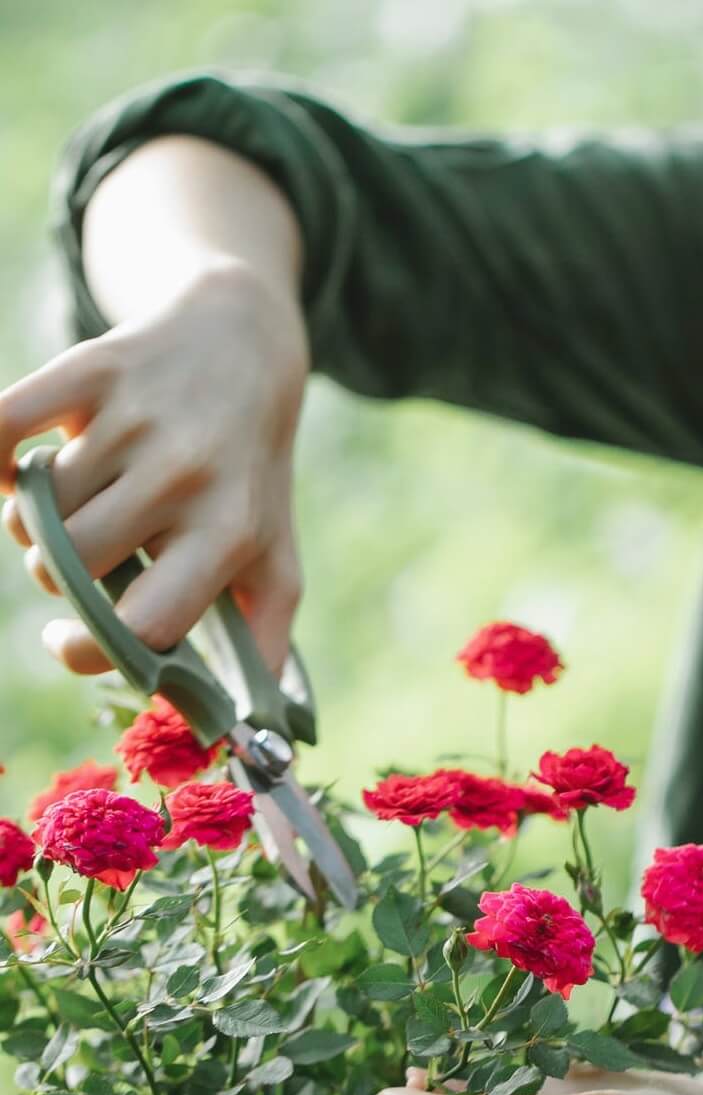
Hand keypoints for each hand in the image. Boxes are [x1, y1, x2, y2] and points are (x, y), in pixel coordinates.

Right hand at [0, 257, 307, 674]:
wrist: (243, 350)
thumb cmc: (251, 478)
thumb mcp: (276, 558)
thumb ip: (261, 645)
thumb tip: (248, 735)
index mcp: (230, 534)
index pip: (144, 623)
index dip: (91, 649)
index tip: (68, 643)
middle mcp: (187, 475)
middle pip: (66, 565)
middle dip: (53, 578)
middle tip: (76, 562)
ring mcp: (139, 420)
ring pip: (31, 508)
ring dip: (28, 522)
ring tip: (67, 509)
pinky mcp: (91, 369)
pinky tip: (13, 469)